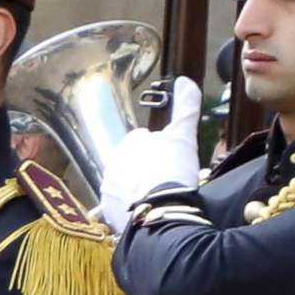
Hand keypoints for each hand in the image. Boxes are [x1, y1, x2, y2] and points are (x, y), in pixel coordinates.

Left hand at [98, 77, 203, 233]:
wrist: (161, 212)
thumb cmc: (173, 171)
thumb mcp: (183, 136)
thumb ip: (185, 107)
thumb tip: (183, 80)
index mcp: (128, 143)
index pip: (143, 140)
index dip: (160, 149)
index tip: (171, 161)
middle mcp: (112, 164)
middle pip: (133, 163)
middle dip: (147, 169)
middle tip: (167, 180)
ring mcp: (108, 190)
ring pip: (126, 185)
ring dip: (138, 189)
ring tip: (158, 198)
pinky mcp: (109, 213)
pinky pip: (120, 207)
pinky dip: (131, 208)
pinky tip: (147, 210)